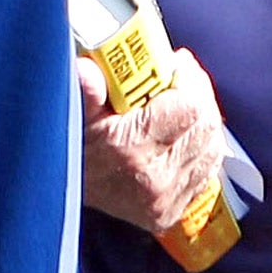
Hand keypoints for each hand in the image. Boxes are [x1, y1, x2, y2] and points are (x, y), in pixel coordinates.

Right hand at [77, 47, 225, 232]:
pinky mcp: (172, 210)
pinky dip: (201, 147)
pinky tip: (184, 134)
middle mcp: (156, 179)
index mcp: (132, 151)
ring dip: (202, 120)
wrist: (60, 191)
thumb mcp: (74, 112)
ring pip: (212, 148)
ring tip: (183, 103)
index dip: (189, 78)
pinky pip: (206, 171)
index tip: (176, 62)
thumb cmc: (69, 149)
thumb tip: (88, 69)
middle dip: (198, 94)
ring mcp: (168, 199)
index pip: (189, 108)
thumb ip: (87, 89)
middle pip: (205, 125)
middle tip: (180, 76)